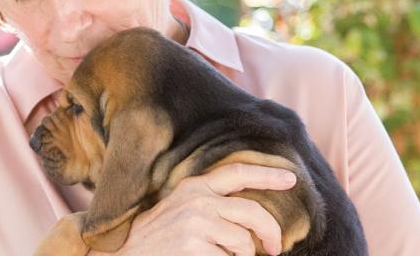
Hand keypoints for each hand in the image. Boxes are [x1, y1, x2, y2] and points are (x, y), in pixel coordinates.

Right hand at [87, 162, 296, 255]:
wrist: (127, 255)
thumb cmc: (157, 235)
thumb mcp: (181, 208)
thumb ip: (210, 202)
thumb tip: (251, 214)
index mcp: (194, 186)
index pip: (237, 172)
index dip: (267, 174)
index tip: (291, 178)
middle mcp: (197, 200)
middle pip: (253, 212)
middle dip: (270, 233)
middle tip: (275, 249)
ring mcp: (196, 224)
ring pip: (244, 243)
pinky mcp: (195, 247)